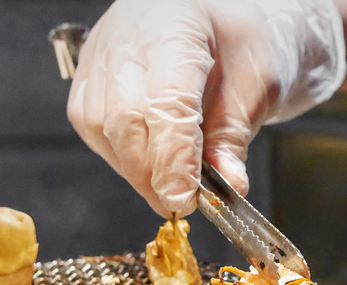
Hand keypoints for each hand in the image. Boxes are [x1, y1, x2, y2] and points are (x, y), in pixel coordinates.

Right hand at [68, 0, 345, 217]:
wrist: (218, 19)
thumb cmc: (240, 42)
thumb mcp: (258, 85)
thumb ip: (235, 136)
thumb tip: (227, 185)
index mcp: (173, 28)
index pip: (164, 103)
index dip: (173, 159)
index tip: (185, 199)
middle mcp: (126, 38)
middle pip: (124, 120)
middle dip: (153, 174)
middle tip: (183, 202)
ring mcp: (100, 58)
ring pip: (102, 129)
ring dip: (138, 170)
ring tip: (173, 182)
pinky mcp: (88, 81)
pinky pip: (94, 130)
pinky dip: (123, 157)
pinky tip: (152, 163)